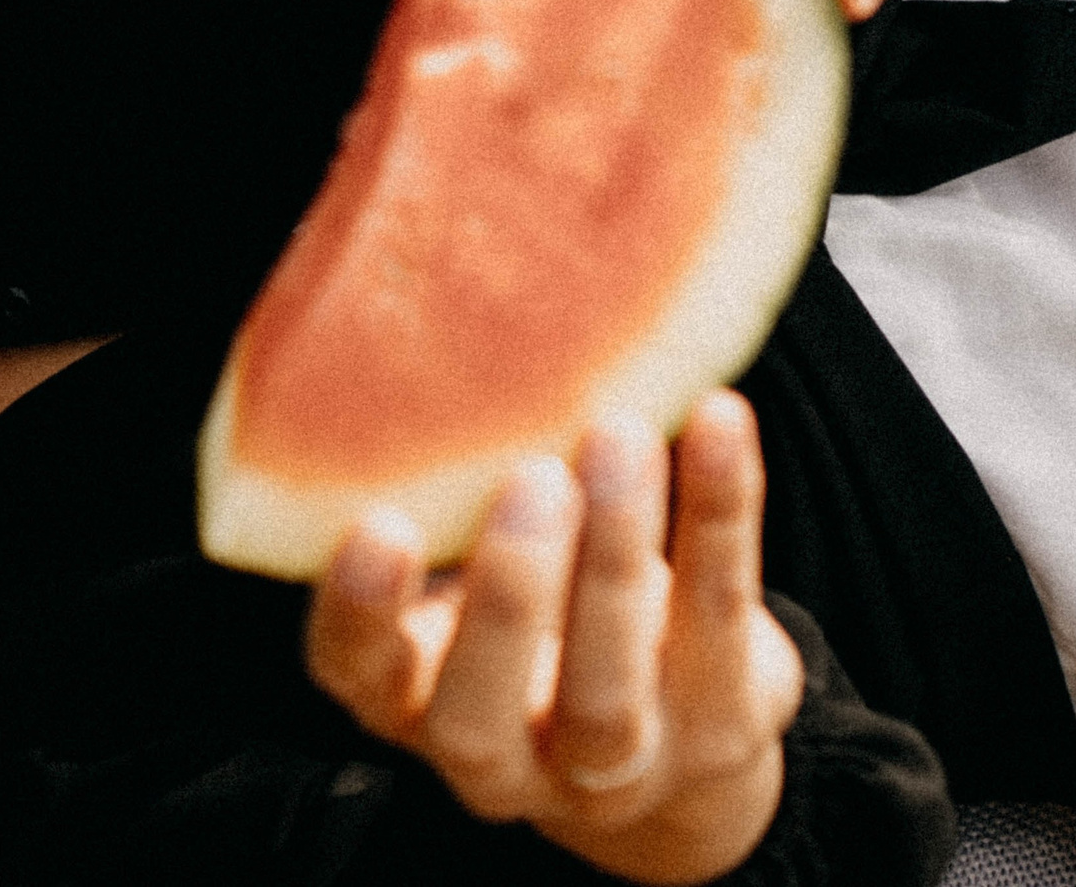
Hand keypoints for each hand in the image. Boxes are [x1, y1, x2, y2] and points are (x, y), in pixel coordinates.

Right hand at [305, 392, 803, 885]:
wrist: (674, 728)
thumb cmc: (535, 607)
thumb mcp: (464, 564)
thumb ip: (439, 491)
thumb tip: (420, 310)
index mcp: (405, 698)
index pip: (354, 671)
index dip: (361, 610)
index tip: (382, 521)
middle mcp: (495, 756)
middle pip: (480, 713)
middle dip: (509, 594)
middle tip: (533, 477)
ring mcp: (612, 764)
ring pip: (608, 694)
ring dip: (617, 556)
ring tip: (620, 436)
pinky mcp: (719, 729)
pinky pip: (720, 619)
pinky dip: (718, 512)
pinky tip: (717, 421)